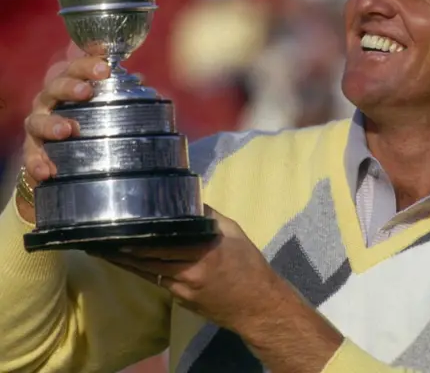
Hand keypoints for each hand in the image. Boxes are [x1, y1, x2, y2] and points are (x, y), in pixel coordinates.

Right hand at [19, 55, 110, 221]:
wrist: (63, 149)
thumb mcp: (107, 101)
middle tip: (86, 92)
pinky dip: (37, 163)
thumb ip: (123, 90)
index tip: (105, 69)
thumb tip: (142, 80)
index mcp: (70, 84)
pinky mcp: (32, 149)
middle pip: (55, 87)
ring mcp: (39, 123)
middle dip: (69, 87)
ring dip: (51, 124)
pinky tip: (47, 171)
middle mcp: (51, 100)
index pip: (77, 68)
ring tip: (65, 130)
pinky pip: (31, 156)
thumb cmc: (90, 116)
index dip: (89, 65)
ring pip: (38, 120)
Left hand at [95, 207, 281, 333]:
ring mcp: (183, 289)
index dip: (139, 238)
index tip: (120, 229)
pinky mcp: (181, 300)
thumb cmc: (249, 264)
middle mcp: (189, 271)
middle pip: (148, 259)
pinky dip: (143, 271)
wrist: (257, 304)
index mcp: (203, 251)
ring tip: (104, 252)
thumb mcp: (234, 232)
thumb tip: (190, 199)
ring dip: (125, 263)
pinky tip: (130, 264)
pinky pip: (159, 281)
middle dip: (122, 251)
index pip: (163, 243)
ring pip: (148, 272)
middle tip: (99, 241)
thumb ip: (210, 217)